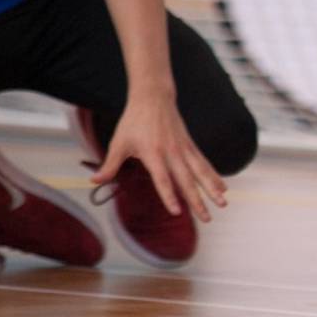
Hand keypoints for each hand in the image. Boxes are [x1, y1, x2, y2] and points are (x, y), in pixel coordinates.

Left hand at [93, 92, 226, 221]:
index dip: (169, 196)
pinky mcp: (190, 145)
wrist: (153, 98)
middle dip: (198, 201)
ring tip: (223, 203)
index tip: (177, 212)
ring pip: (200, 172)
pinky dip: (213, 176)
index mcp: (153, 154)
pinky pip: (204, 163)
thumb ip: (110, 165)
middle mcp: (172, 153)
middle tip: (207, 218)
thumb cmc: (134, 121)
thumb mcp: (118, 143)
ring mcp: (184, 149)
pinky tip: (222, 188)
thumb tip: (94, 181)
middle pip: (187, 180)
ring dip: (212, 189)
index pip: (163, 180)